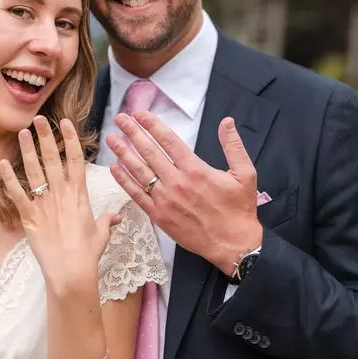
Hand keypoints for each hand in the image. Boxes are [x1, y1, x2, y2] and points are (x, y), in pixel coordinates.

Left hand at [0, 116, 120, 294]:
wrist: (71, 271)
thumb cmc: (88, 254)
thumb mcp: (101, 234)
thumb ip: (108, 221)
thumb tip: (117, 217)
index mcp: (80, 194)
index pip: (76, 159)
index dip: (71, 139)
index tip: (66, 122)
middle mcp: (61, 194)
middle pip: (53, 158)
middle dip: (46, 136)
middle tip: (39, 119)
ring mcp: (44, 204)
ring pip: (34, 171)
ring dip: (28, 150)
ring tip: (22, 132)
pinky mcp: (29, 216)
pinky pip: (17, 193)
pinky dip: (8, 179)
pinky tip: (2, 164)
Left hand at [106, 112, 262, 276]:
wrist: (232, 244)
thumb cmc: (239, 209)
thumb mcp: (245, 174)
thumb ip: (234, 146)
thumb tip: (227, 122)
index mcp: (195, 169)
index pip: (168, 141)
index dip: (152, 125)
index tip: (140, 114)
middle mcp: (177, 182)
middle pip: (149, 152)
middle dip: (133, 133)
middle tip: (121, 119)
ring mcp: (165, 200)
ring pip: (139, 171)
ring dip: (124, 153)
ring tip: (112, 139)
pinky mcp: (159, 216)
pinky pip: (137, 195)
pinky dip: (125, 181)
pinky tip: (115, 169)